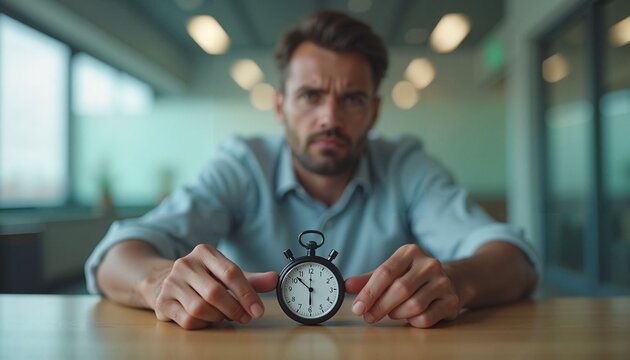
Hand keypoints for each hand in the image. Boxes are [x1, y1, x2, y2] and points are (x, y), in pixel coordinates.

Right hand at [145, 244, 277, 329]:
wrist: (164, 281)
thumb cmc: (203, 278)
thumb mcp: (226, 274)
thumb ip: (252, 279)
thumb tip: (275, 279)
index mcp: (204, 252)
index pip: (230, 272)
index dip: (247, 294)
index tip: (258, 311)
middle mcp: (185, 264)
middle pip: (215, 292)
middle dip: (234, 309)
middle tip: (244, 317)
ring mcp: (171, 283)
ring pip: (200, 308)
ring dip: (218, 317)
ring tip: (225, 316)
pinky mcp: (162, 302)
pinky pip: (188, 320)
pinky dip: (203, 324)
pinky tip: (208, 319)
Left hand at [345, 244, 460, 327]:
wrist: (452, 280)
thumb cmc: (414, 276)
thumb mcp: (391, 272)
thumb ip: (368, 279)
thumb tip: (347, 286)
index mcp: (410, 252)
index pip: (385, 272)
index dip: (369, 292)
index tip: (358, 307)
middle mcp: (429, 264)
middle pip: (399, 289)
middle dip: (380, 306)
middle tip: (369, 317)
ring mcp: (443, 282)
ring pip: (413, 305)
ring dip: (397, 314)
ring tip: (392, 313)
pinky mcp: (451, 301)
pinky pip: (426, 318)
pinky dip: (412, 321)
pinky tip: (410, 316)